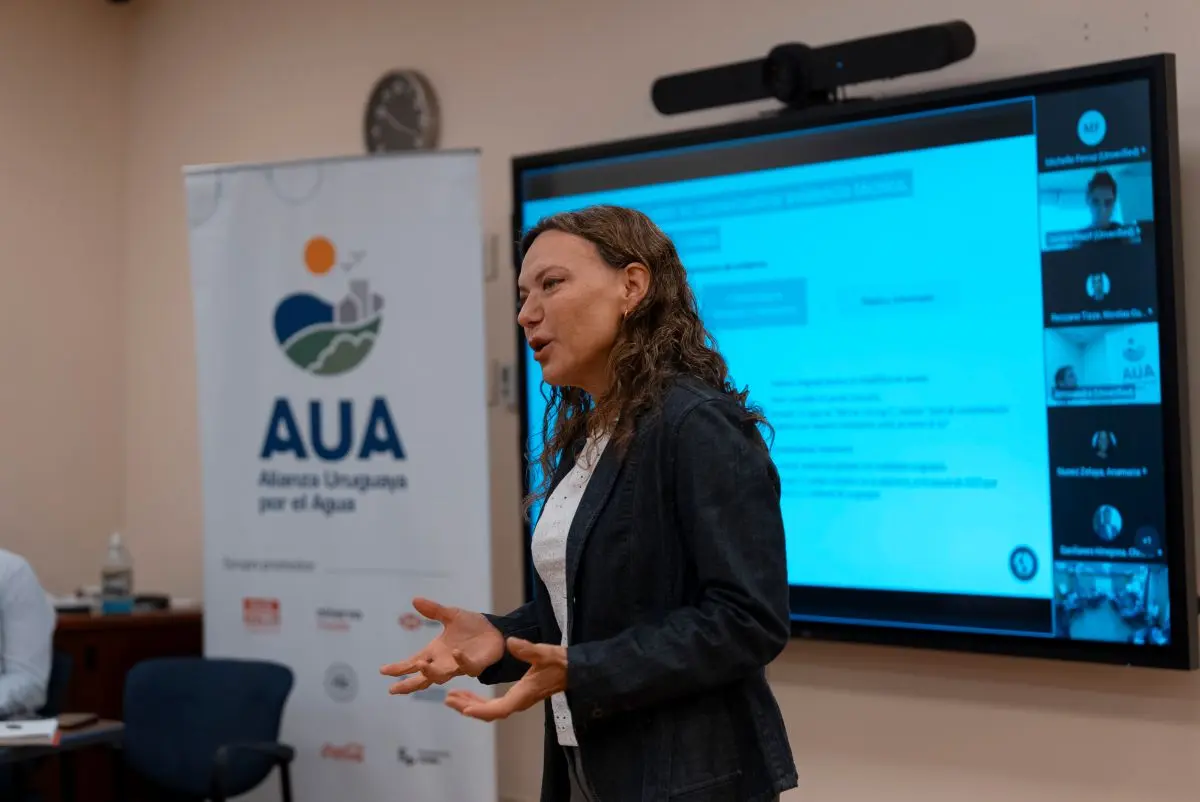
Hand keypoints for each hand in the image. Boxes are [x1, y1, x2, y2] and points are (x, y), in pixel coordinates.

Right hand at [379, 597, 504, 693]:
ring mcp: (458, 666)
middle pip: (422, 677)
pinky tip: (454, 652)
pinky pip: (466, 667)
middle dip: (408, 683)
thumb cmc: (471, 627)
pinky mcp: (475, 665)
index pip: (412, 663)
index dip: (399, 668)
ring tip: (421, 665)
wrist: (495, 630)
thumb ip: (433, 611)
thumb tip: (415, 600)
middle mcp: (443, 662)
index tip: (383, 671)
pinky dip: (460, 661)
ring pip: (441, 675)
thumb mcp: (451, 615)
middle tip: (393, 689)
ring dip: (431, 672)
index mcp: (435, 652)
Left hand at [444, 637, 566, 721]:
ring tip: (452, 697)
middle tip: (448, 699)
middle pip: (489, 712)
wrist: (574, 670)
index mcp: (523, 694)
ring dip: (471, 704)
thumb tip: (511, 642)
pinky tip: (469, 695)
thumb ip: (528, 649)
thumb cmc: (560, 663)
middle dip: (468, 707)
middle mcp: (519, 701)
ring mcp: (518, 700)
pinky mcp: (518, 696)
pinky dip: (479, 701)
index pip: (498, 709)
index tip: (464, 709)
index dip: (481, 709)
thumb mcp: (545, 653)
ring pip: (490, 710)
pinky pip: (495, 705)